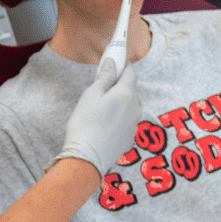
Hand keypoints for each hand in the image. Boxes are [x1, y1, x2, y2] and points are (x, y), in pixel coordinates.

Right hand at [52, 58, 139, 177]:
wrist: (87, 158)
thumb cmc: (85, 124)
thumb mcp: (91, 95)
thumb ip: (104, 77)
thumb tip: (111, 63)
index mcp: (126, 94)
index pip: (130, 73)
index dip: (123, 65)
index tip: (115, 63)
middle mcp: (135, 108)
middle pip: (131, 90)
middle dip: (120, 85)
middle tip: (102, 87)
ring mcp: (134, 124)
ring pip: (130, 106)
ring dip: (120, 102)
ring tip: (101, 109)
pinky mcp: (130, 138)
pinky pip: (127, 121)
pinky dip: (119, 118)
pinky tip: (104, 124)